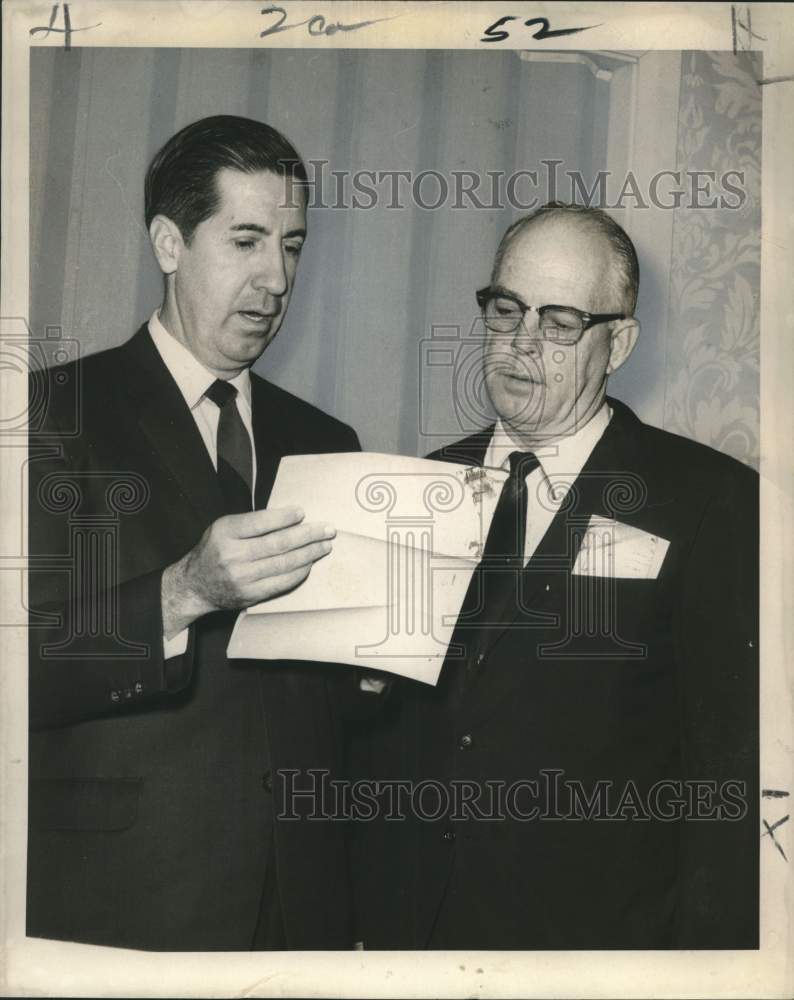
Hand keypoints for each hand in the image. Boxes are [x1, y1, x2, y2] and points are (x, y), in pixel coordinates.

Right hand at [162, 507, 333, 636]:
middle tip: (327, 530)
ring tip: (325, 545)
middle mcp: (232, 555)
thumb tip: (292, 518)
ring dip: (310, 554)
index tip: (302, 513)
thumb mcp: (224, 528)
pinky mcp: (250, 594)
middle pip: (278, 543)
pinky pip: (282, 582)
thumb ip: (252, 523)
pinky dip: (299, 572)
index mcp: (225, 532)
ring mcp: (242, 577)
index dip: (285, 517)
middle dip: (308, 535)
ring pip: (284, 563)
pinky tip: (310, 564)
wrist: (195, 585)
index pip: (261, 522)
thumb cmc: (215, 550)